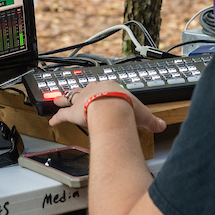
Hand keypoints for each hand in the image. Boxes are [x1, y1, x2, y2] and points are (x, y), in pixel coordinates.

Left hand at [48, 80, 166, 132]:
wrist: (112, 109)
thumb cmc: (126, 108)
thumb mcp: (143, 115)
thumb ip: (152, 121)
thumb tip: (163, 126)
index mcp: (110, 87)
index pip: (104, 88)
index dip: (102, 92)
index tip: (101, 93)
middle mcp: (94, 90)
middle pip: (84, 90)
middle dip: (79, 92)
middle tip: (73, 93)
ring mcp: (82, 100)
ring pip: (70, 98)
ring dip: (62, 99)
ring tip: (56, 100)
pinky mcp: (73, 112)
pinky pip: (62, 115)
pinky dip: (56, 118)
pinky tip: (51, 121)